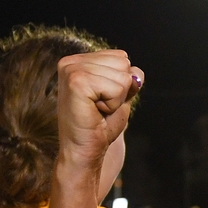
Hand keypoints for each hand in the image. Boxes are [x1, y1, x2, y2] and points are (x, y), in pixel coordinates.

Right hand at [56, 50, 142, 169]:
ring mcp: (71, 70)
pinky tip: (95, 111)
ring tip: (97, 109)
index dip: (121, 83)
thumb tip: (136, 74)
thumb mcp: (120, 96)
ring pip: (122, 76)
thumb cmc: (101, 125)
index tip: (102, 99)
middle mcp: (71, 61)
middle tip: (100, 106)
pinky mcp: (76, 81)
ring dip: (116, 99)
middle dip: (120, 90)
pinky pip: (117, 88)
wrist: (85, 150)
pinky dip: (113, 104)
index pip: (122, 57)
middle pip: (123, 63)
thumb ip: (130, 79)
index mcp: (79, 61)